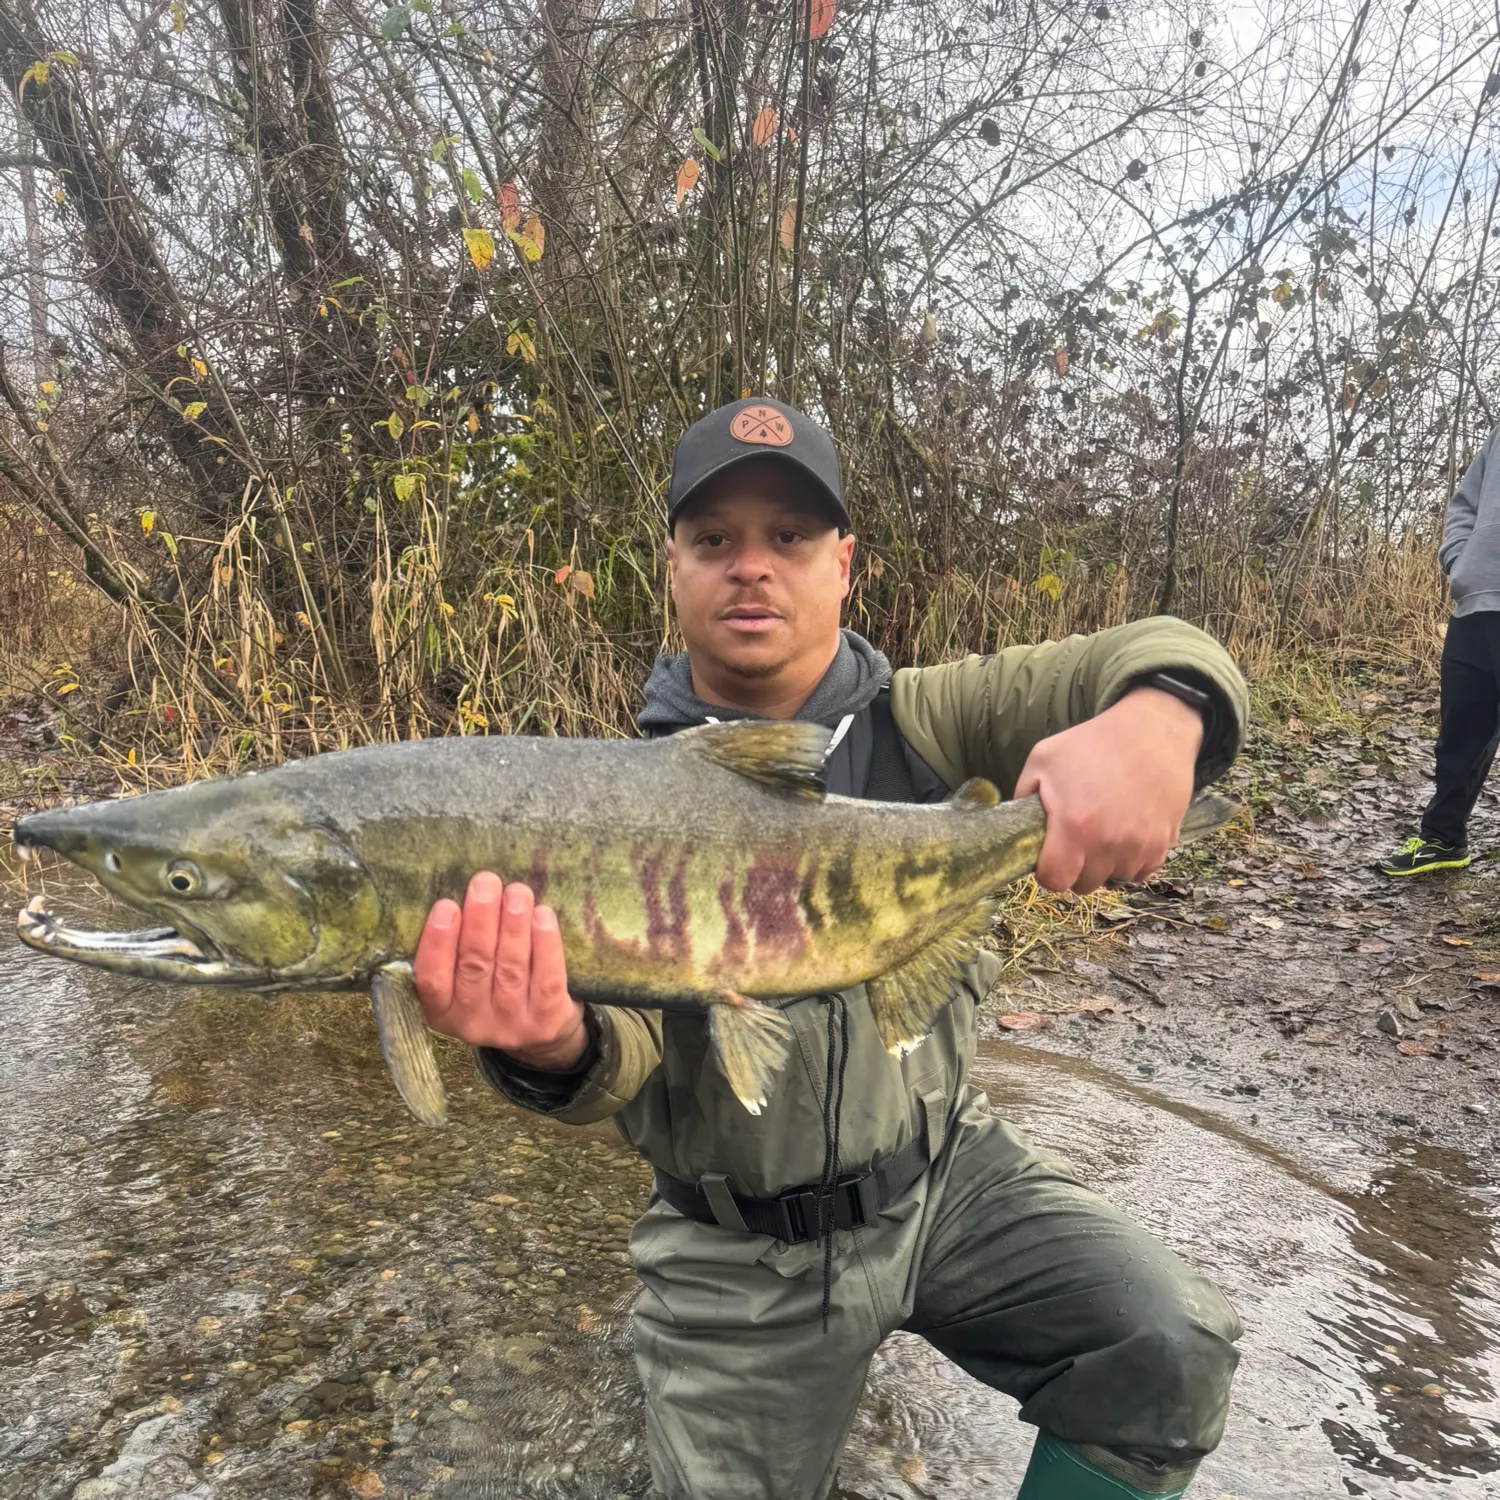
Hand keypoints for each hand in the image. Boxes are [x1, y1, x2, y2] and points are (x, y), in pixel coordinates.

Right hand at [412, 873, 588, 1069]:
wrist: (542, 1034)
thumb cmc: (494, 988)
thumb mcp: (462, 980)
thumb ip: (457, 947)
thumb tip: (465, 892)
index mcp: (441, 1012)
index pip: (432, 980)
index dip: (437, 943)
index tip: (446, 905)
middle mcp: (472, 1023)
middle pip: (475, 966)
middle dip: (480, 920)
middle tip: (486, 882)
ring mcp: (511, 1025)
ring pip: (511, 968)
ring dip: (513, 925)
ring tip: (517, 892)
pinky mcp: (546, 1020)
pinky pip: (546, 977)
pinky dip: (545, 944)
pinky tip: (543, 915)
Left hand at [1014, 687, 1202, 893]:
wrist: (1152, 732)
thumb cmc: (1092, 743)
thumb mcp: (1042, 759)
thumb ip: (1023, 798)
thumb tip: (1019, 829)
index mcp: (1075, 827)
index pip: (1055, 880)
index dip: (1047, 870)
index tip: (1050, 852)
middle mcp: (1109, 844)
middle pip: (1083, 884)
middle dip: (1076, 866)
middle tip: (1077, 836)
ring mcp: (1140, 847)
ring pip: (1113, 878)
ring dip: (1105, 862)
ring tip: (1103, 827)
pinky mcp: (1164, 845)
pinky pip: (1140, 872)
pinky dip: (1131, 859)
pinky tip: (1125, 831)